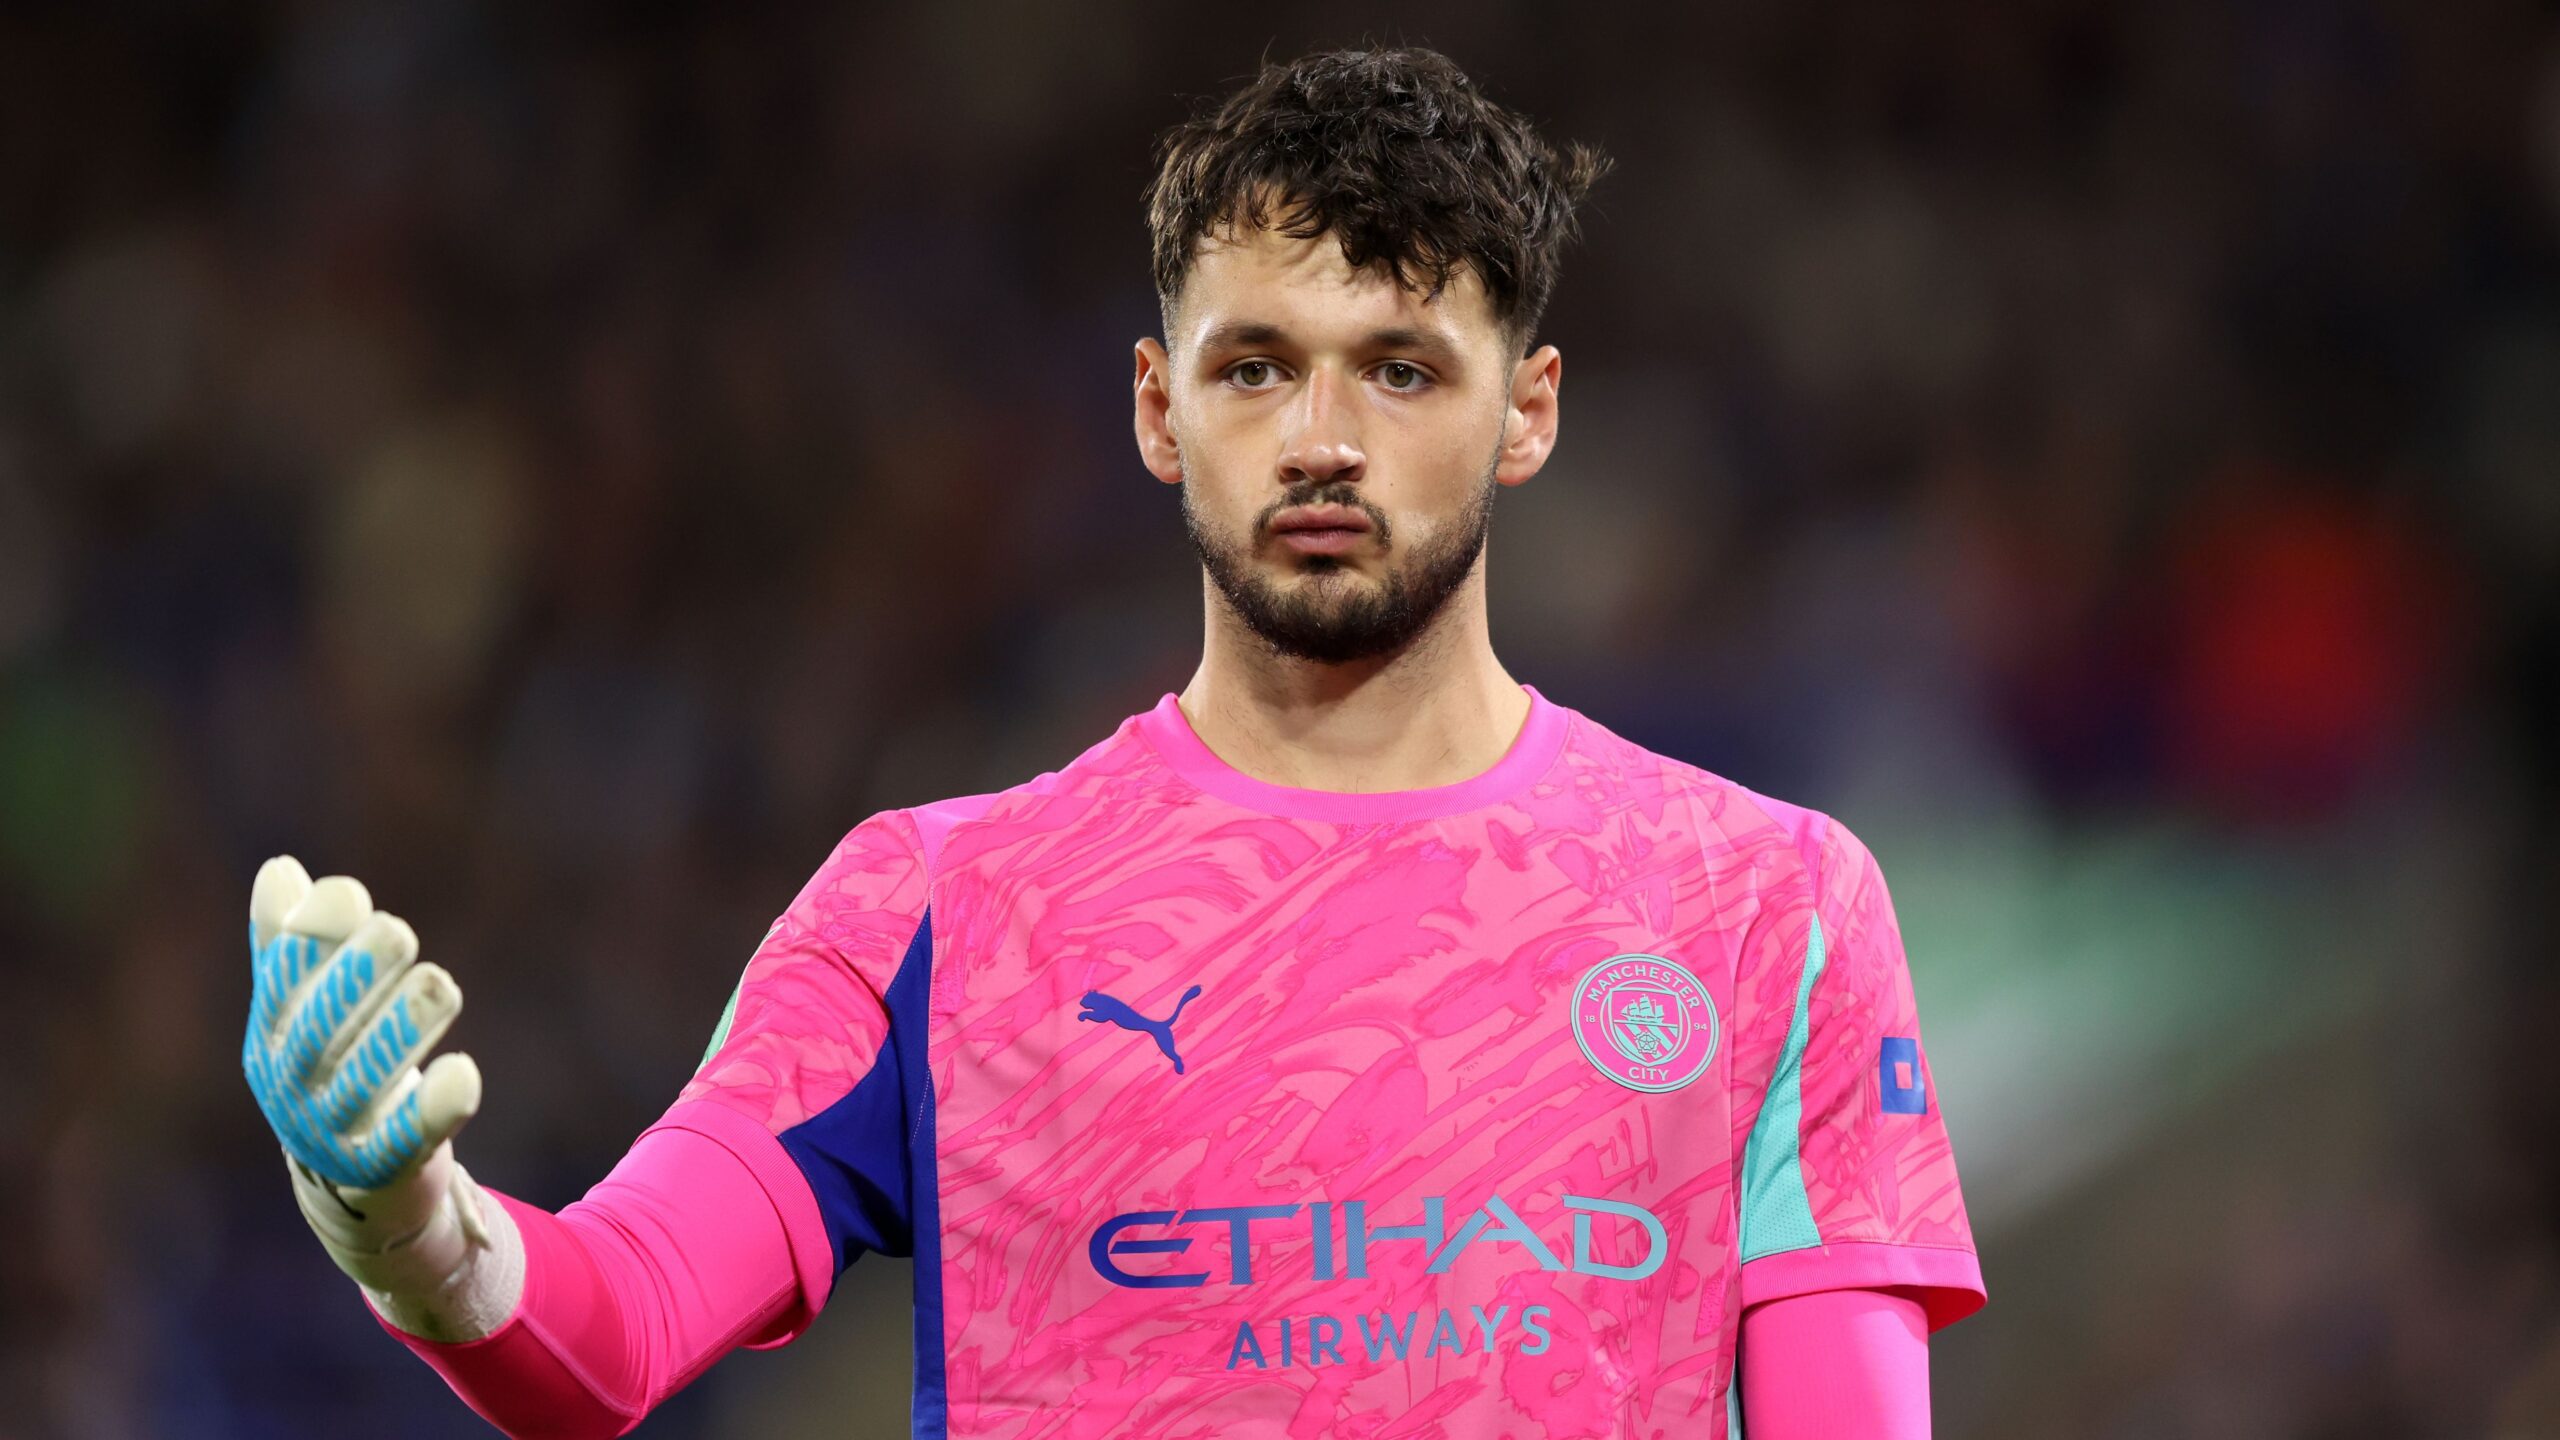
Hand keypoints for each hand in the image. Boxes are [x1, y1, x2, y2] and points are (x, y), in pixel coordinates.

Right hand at [241, 857, 479, 1192]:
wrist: (356, 1175)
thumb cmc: (333, 1064)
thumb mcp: (307, 1006)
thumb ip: (292, 942)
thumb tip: (281, 870)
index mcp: (270, 1035)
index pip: (280, 984)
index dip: (310, 940)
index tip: (349, 894)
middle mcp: (292, 1086)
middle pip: (315, 1032)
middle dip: (352, 979)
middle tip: (397, 931)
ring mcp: (333, 1132)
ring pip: (362, 1082)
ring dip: (400, 1031)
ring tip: (440, 984)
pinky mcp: (384, 1169)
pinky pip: (404, 1142)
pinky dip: (433, 1109)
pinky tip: (463, 1072)